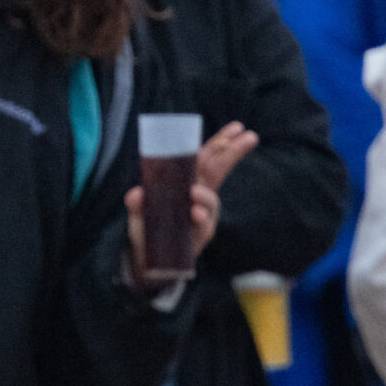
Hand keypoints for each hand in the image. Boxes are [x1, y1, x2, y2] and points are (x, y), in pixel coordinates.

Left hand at [125, 121, 253, 288]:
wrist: (147, 258)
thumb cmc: (147, 227)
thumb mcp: (137, 212)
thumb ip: (136, 202)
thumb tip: (136, 193)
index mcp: (186, 182)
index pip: (205, 157)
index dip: (220, 142)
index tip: (237, 127)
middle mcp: (198, 194)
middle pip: (217, 169)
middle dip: (233, 152)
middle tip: (250, 136)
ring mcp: (202, 213)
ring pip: (211, 198)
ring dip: (206, 194)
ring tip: (194, 195)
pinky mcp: (202, 233)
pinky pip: (204, 222)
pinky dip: (201, 215)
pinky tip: (194, 213)